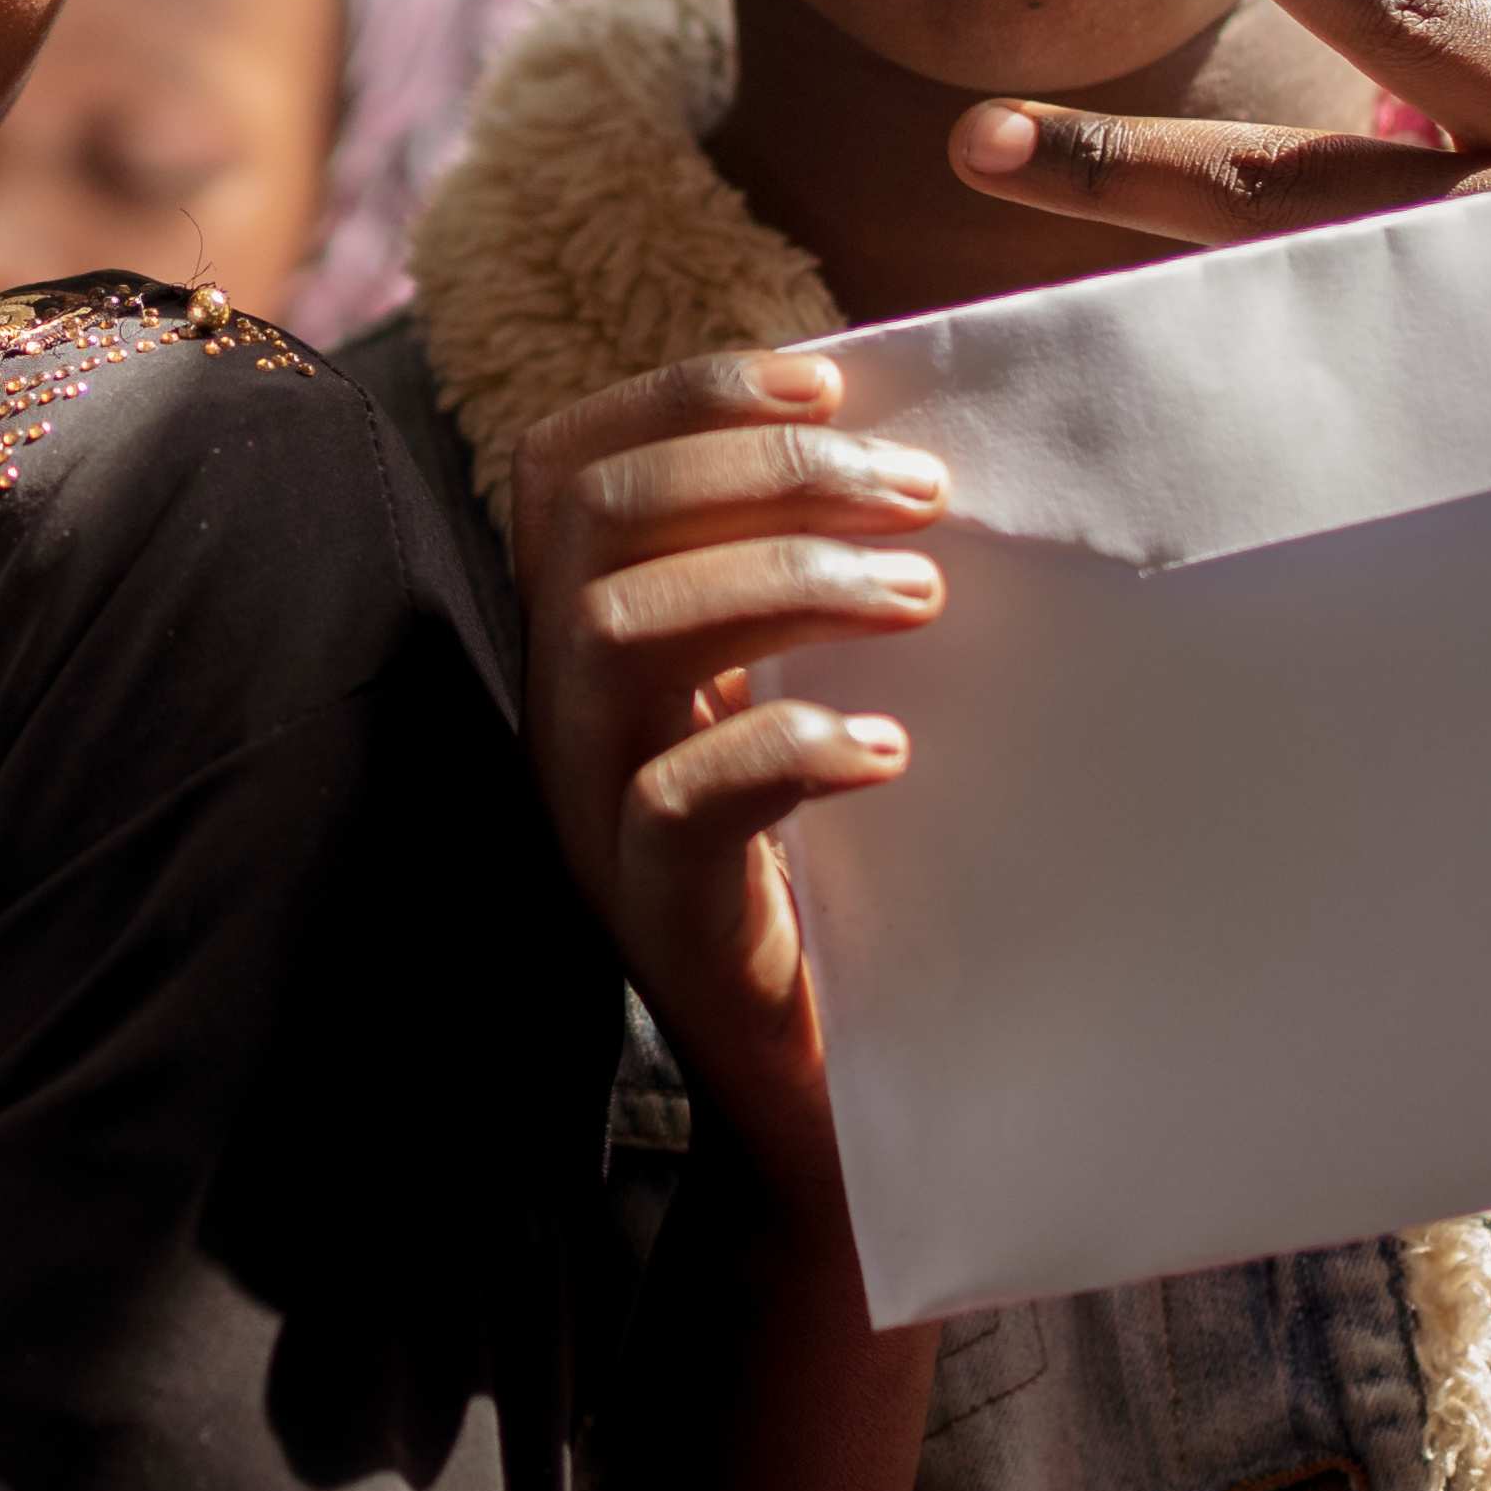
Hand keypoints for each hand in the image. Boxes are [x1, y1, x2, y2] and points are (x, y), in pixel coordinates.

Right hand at [509, 349, 952, 1195]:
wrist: (841, 1110)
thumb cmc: (854, 883)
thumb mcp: (810, 700)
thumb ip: (817, 585)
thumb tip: (925, 437)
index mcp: (592, 645)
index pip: (565, 463)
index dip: (681, 394)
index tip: (829, 381)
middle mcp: (567, 718)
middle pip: (593, 524)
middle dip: (761, 474)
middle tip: (922, 494)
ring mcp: (592, 817)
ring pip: (618, 637)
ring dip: (783, 582)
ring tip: (924, 598)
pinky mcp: (656, 917)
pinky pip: (679, 802)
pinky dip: (788, 745)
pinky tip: (888, 748)